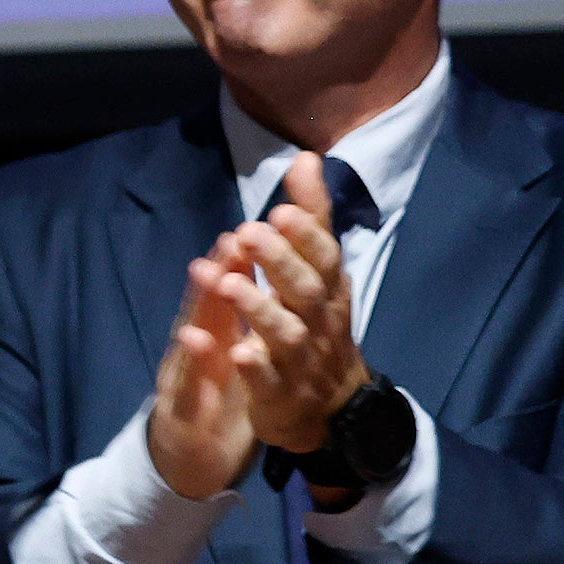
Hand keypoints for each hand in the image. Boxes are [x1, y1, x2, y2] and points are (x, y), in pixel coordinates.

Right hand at [145, 249, 257, 500]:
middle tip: (235, 236)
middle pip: (208, 303)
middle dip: (222, 269)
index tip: (256, 225)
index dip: (240, 258)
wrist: (190, 454)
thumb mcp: (230, 350)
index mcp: (216, 333)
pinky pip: (187, 382)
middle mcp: (197, 346)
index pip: (228, 290)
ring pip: (193, 333)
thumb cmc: (214, 394)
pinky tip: (195, 339)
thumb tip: (249, 259)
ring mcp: (186, 374)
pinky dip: (191, 359)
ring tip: (209, 274)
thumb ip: (236, 308)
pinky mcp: (180, 408)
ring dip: (201, 304)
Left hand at [217, 154, 372, 455]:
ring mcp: (301, 358)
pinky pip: (267, 379)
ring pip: (285, 333)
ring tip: (230, 283)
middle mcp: (319, 320)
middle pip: (306, 290)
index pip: (324, 257)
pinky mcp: (279, 391)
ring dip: (259, 308)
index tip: (282, 210)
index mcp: (328, 288)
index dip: (307, 236)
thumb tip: (306, 158)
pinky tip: (234, 350)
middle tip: (250, 232)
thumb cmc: (318, 321)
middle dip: (280, 261)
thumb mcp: (318, 269)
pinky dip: (253, 365)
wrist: (333, 404)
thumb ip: (311, 217)